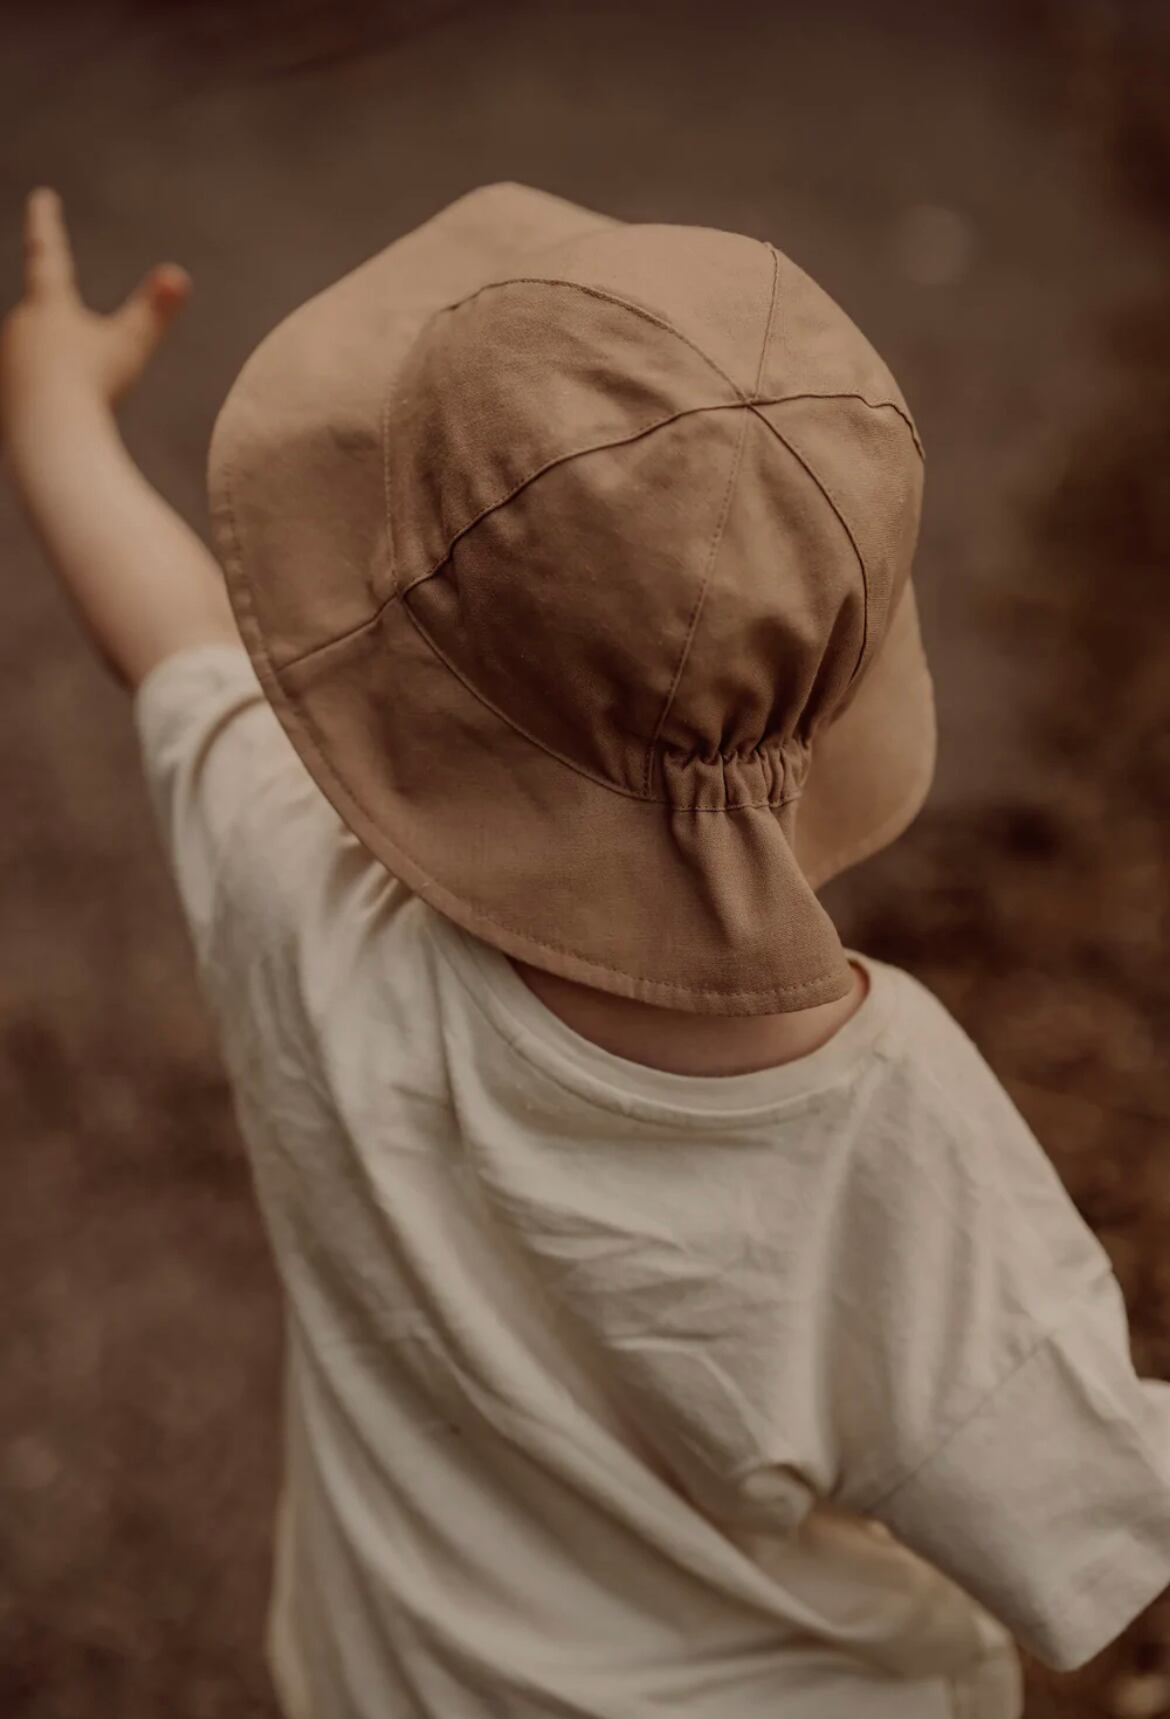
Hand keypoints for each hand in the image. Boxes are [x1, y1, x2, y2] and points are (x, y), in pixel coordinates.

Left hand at [1, 187, 191, 440]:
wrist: (49, 440)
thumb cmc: (92, 388)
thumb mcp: (131, 346)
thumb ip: (155, 311)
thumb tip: (179, 277)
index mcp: (48, 304)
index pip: (48, 253)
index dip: (47, 223)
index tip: (43, 198)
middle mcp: (19, 326)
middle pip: (49, 319)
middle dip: (68, 335)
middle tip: (89, 364)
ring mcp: (7, 361)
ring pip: (39, 357)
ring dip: (60, 372)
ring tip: (78, 400)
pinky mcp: (3, 395)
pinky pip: (31, 391)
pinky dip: (50, 401)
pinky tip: (61, 424)